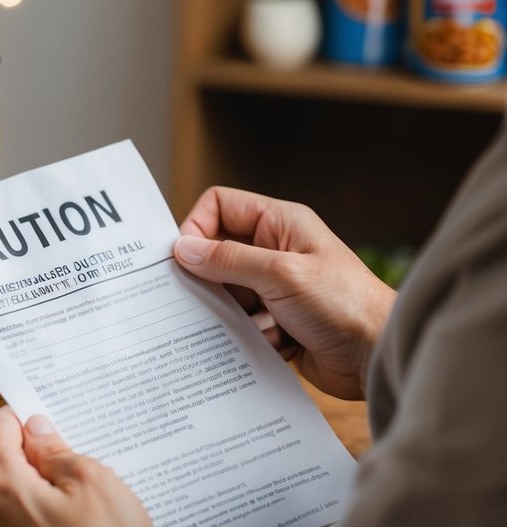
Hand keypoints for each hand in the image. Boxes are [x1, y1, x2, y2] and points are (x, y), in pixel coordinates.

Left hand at [0, 407, 151, 526]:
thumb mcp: (92, 482)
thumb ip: (56, 450)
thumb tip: (37, 430)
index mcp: (0, 483)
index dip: (19, 417)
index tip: (42, 417)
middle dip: (33, 455)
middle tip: (72, 461)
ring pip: (9, 490)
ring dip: (38, 487)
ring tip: (79, 499)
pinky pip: (14, 518)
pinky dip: (36, 512)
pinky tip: (72, 521)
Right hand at [175, 186, 395, 399]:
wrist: (379, 356)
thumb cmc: (346, 305)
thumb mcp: (281, 274)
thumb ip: (228, 260)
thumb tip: (183, 249)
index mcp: (280, 223)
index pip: (220, 206)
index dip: (197, 227)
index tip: (183, 258)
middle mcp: (275, 250)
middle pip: (217, 251)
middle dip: (208, 275)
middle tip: (201, 295)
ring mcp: (275, 286)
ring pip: (226, 289)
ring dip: (229, 308)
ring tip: (246, 321)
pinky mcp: (277, 319)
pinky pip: (241, 320)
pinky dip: (247, 332)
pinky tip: (271, 340)